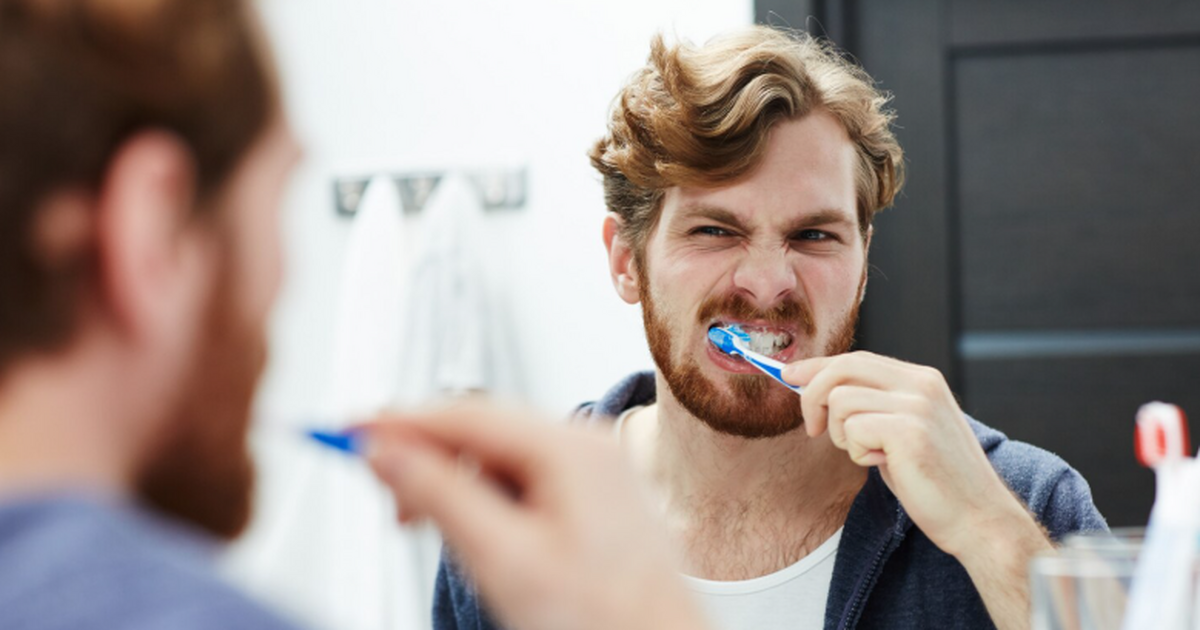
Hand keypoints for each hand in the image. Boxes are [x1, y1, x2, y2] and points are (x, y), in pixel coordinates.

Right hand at [362, 401, 711, 629]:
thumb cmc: (603, 620)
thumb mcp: (504, 560)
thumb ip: (440, 497)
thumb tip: (386, 452)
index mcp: (572, 449)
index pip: (465, 414)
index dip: (400, 422)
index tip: (348, 430)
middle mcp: (588, 445)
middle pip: (482, 429)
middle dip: (426, 459)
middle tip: (388, 504)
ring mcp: (595, 468)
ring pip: (499, 455)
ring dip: (455, 483)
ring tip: (431, 529)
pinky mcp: (594, 494)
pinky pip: (524, 477)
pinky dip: (488, 498)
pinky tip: (476, 534)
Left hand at [783, 352, 1026, 557]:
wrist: (979, 520)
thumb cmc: (935, 481)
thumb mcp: (903, 431)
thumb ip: (872, 407)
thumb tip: (817, 390)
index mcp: (922, 379)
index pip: (857, 358)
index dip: (818, 367)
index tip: (790, 376)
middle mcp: (921, 384)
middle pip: (842, 367)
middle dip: (813, 395)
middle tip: (813, 429)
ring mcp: (916, 405)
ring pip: (841, 401)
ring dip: (843, 435)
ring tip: (872, 455)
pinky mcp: (908, 431)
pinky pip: (852, 430)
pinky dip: (858, 453)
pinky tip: (884, 465)